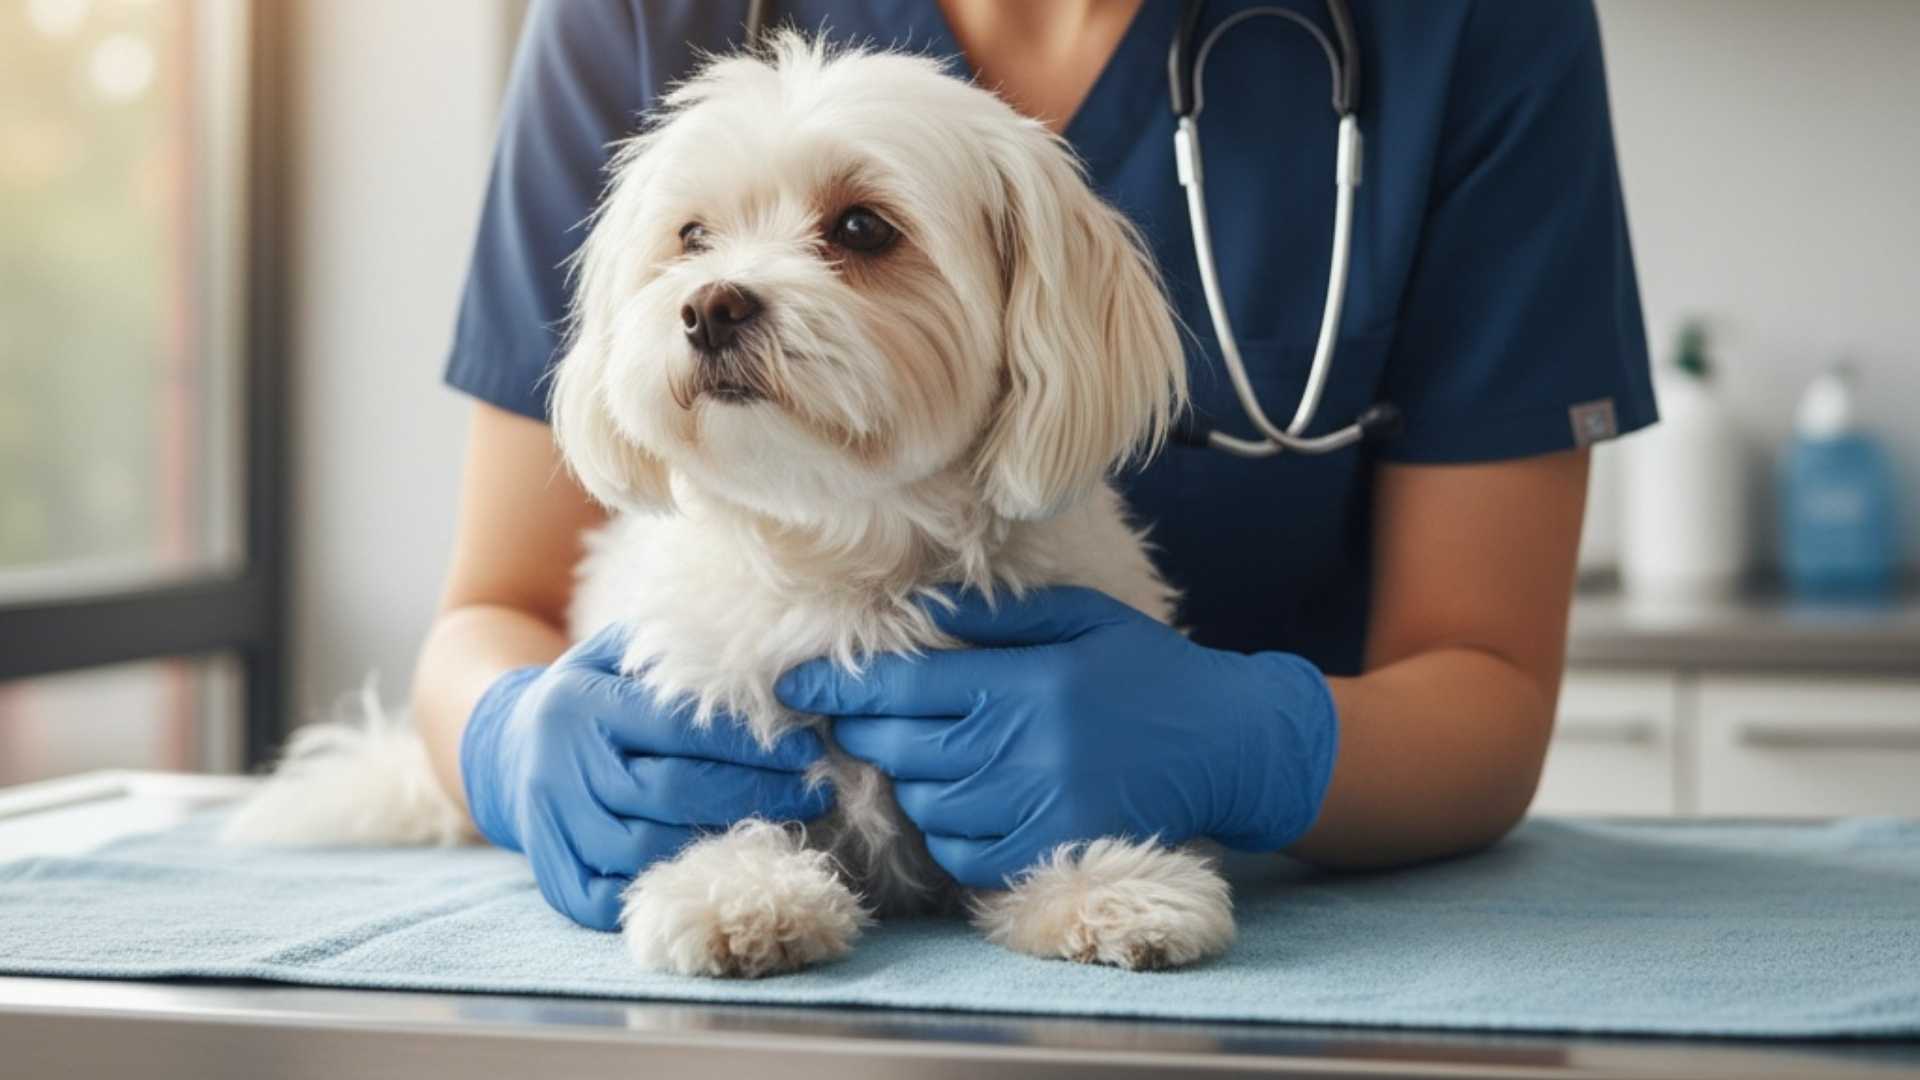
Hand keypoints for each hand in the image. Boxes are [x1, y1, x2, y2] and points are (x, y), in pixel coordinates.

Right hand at [461, 625, 831, 929]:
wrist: (508, 747)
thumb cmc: (593, 695)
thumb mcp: (619, 654)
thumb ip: (678, 653)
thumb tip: (768, 659)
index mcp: (581, 703)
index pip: (679, 728)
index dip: (749, 743)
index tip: (805, 749)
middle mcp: (561, 766)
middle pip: (670, 793)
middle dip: (752, 794)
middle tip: (810, 794)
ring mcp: (553, 826)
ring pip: (647, 850)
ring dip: (720, 846)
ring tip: (777, 830)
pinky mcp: (552, 876)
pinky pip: (612, 900)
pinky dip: (666, 890)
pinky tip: (716, 870)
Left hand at [775, 587, 1337, 888]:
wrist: (1231, 746)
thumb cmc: (1150, 672)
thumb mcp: (1082, 618)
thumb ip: (998, 614)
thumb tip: (918, 604)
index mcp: (1025, 683)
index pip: (903, 686)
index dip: (839, 686)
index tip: (796, 682)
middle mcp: (1025, 749)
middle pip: (899, 749)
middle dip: (864, 734)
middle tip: (854, 719)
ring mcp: (1036, 810)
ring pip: (924, 804)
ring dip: (909, 781)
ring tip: (925, 756)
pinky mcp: (1050, 855)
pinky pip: (961, 854)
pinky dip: (947, 832)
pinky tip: (965, 800)